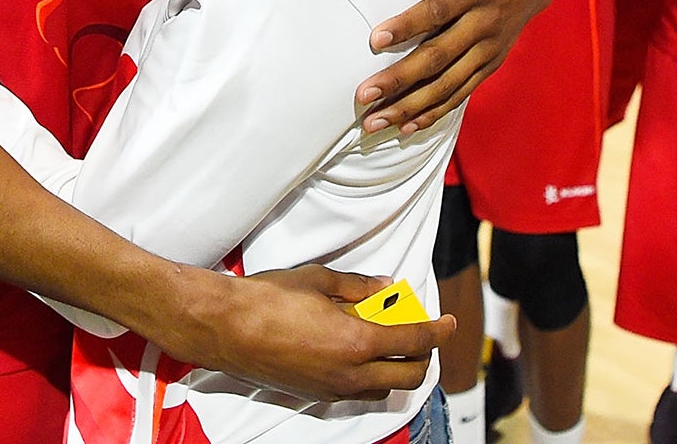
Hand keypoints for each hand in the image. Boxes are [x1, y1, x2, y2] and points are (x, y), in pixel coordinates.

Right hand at [172, 263, 452, 402]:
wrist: (227, 328)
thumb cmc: (269, 298)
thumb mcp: (319, 280)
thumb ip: (359, 287)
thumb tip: (387, 288)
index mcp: (357, 341)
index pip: (413, 340)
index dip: (437, 330)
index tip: (449, 322)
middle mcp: (351, 373)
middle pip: (409, 375)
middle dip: (424, 356)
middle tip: (422, 333)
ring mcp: (334, 389)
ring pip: (385, 389)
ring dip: (398, 369)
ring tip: (392, 343)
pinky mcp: (316, 395)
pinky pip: (359, 392)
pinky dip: (371, 376)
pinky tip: (358, 354)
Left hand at [357, 0, 557, 133]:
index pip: (438, 12)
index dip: (407, 26)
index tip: (374, 40)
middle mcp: (485, 24)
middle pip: (438, 58)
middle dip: (399, 80)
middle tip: (362, 96)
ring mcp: (489, 49)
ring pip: (447, 84)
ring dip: (410, 106)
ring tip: (374, 123)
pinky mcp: (490, 63)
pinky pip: (461, 92)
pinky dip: (435, 111)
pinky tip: (406, 126)